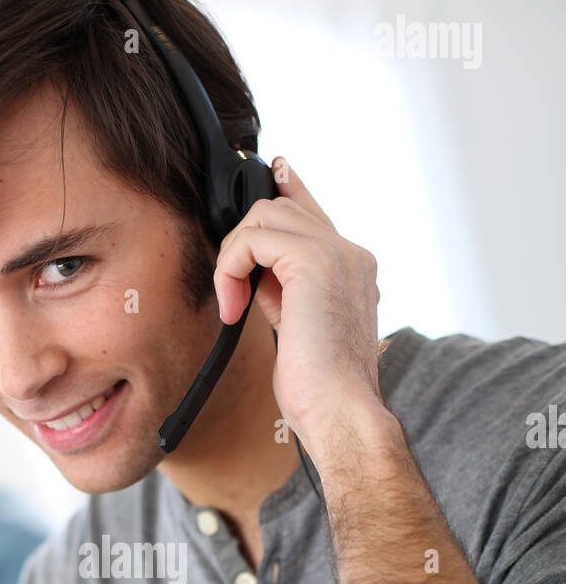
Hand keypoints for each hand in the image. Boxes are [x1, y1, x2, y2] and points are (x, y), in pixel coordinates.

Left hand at [212, 157, 389, 462]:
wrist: (340, 411)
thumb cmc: (319, 388)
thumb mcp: (298, 326)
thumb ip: (283, 289)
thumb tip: (252, 268)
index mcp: (353, 267)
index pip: (312, 210)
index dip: (286, 187)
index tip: (268, 172)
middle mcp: (351, 253)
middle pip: (280, 206)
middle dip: (242, 244)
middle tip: (234, 296)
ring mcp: (337, 253)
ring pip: (264, 215)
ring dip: (233, 259)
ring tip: (235, 305)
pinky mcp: (314, 261)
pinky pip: (252, 238)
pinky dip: (231, 270)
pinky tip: (235, 308)